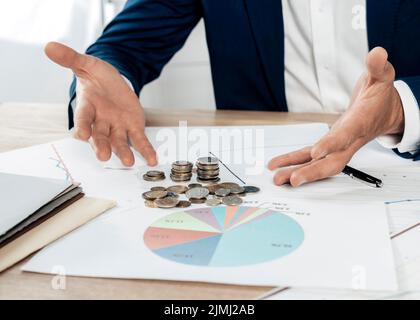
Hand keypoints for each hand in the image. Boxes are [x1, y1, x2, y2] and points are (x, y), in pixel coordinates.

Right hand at [44, 42, 156, 166]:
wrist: (113, 81)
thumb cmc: (97, 76)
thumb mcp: (86, 64)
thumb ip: (71, 58)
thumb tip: (50, 47)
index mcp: (87, 107)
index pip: (83, 118)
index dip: (82, 126)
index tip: (81, 134)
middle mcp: (101, 121)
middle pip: (99, 136)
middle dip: (101, 145)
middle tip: (102, 156)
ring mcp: (117, 127)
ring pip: (119, 142)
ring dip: (123, 152)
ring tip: (128, 162)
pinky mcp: (133, 128)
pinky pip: (139, 141)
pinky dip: (145, 150)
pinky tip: (152, 159)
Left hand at [268, 47, 404, 186]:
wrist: (386, 114)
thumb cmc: (380, 99)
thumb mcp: (382, 78)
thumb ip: (378, 67)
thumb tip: (377, 53)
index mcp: (360, 123)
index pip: (346, 135)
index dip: (332, 144)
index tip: (317, 152)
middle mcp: (349, 140)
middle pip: (332, 161)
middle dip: (313, 171)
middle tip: (293, 180)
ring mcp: (338, 147)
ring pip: (319, 164)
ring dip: (298, 172)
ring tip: (278, 179)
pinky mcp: (329, 146)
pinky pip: (310, 157)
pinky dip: (294, 162)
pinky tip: (279, 167)